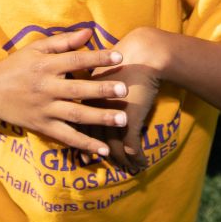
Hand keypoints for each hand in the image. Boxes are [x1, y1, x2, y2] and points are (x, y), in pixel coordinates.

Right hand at [0, 28, 130, 156]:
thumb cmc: (14, 65)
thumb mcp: (35, 48)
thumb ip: (63, 41)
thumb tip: (89, 32)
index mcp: (46, 65)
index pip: (75, 60)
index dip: (97, 58)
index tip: (119, 56)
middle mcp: (46, 87)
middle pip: (78, 89)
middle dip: (102, 89)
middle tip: (124, 90)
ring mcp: (44, 109)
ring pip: (75, 114)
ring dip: (100, 117)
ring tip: (122, 119)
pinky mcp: (41, 126)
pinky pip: (66, 137)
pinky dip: (84, 144)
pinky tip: (103, 149)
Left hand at [91, 27, 166, 171]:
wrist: (142, 54)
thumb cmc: (122, 58)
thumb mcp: (97, 67)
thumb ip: (88, 79)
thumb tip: (83, 90)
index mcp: (85, 97)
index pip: (77, 124)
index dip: (80, 140)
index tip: (81, 153)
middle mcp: (95, 110)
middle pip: (94, 139)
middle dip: (97, 153)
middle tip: (98, 162)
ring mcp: (112, 116)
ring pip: (113, 147)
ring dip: (121, 160)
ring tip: (127, 167)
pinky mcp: (130, 120)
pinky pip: (132, 146)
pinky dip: (137, 157)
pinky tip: (142, 163)